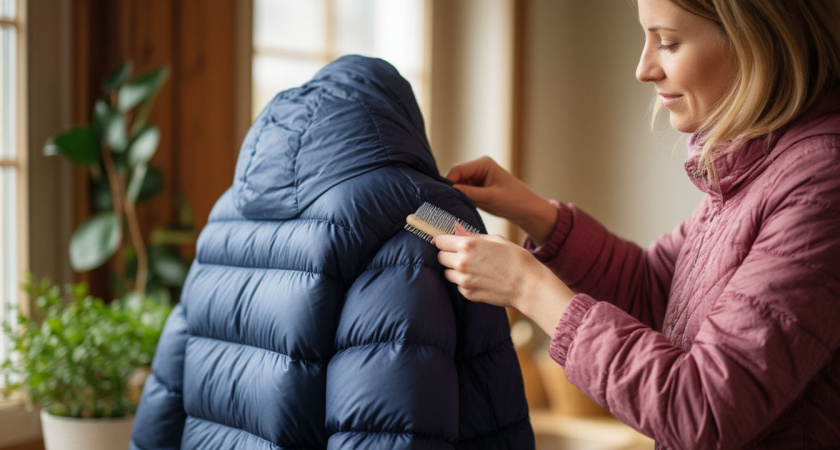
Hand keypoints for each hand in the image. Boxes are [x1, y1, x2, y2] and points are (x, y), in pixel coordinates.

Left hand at [434, 224, 574, 335]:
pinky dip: (463, 282)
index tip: (445, 242)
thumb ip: (473, 236)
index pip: (440, 241)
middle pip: (440, 257)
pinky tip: (479, 279)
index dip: (442, 241)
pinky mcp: (468, 294)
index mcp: (468, 245)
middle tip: (461, 255)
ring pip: (447, 273)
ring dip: (454, 269)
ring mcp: (464, 280)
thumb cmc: (516, 259)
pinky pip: (458, 285)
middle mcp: (462, 263)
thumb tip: (458, 233)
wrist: (528, 285)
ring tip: (472, 268)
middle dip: (448, 255)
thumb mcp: (496, 239)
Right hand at [445, 156, 556, 243]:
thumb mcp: (491, 197)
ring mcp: (476, 180)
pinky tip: (455, 208)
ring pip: (456, 186)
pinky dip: (458, 201)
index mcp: (483, 163)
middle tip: (442, 203)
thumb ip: (469, 193)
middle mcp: (478, 169)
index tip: (441, 195)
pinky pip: (462, 194)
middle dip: (449, 189)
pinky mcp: (476, 191)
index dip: (448, 181)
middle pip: (455, 177)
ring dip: (453, 196)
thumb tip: (449, 191)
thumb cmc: (515, 200)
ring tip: (447, 207)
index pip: (458, 169)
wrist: (527, 211)